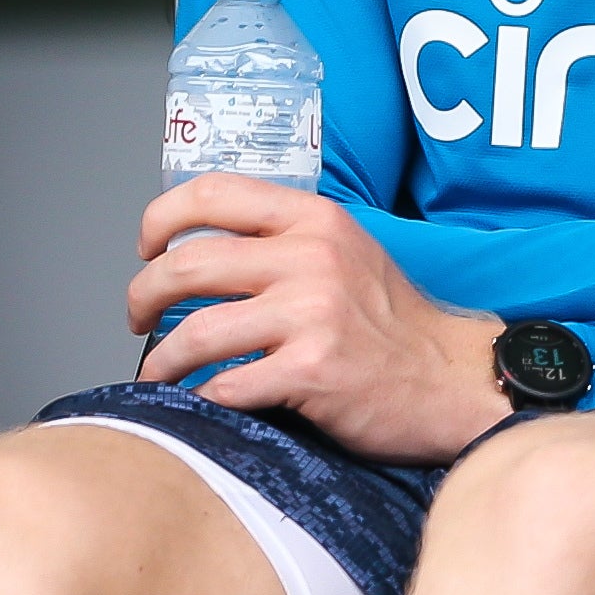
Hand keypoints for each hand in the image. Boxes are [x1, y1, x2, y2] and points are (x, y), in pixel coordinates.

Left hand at [126, 175, 506, 464]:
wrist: (456, 379)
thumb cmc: (395, 324)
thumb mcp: (346, 253)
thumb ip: (282, 241)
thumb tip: (197, 253)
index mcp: (314, 220)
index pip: (212, 192)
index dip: (160, 218)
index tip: (145, 248)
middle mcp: (311, 258)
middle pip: (185, 265)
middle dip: (142, 296)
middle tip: (138, 319)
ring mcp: (312, 315)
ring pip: (195, 333)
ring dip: (160, 361)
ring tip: (157, 373)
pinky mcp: (313, 372)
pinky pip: (227, 386)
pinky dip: (203, 398)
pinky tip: (203, 402)